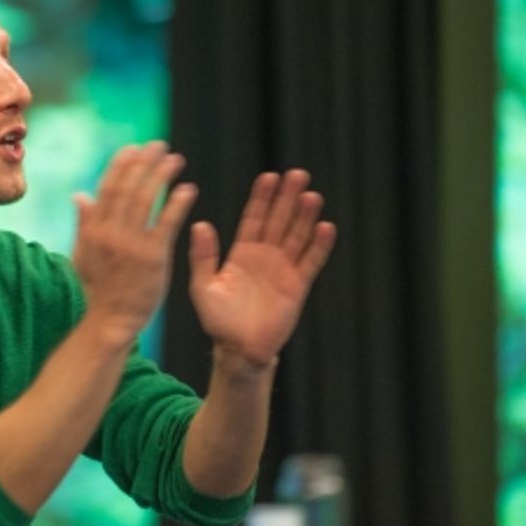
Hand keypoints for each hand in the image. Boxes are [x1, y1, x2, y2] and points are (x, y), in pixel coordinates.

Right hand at [72, 142, 197, 349]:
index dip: (122, 165)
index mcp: (93, 229)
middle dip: (145, 163)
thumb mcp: (83, 253)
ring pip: (147, 199)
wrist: (110, 320)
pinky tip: (188, 189)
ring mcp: (132, 245)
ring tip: (176, 160)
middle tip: (159, 146)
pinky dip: (178, 202)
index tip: (134, 148)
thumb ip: (85, 223)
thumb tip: (80, 194)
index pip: (108, 187)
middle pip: (129, 187)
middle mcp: (111, 233)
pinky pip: (167, 222)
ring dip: (162, 175)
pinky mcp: (153, 257)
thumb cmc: (98, 288)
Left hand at [188, 169, 336, 368]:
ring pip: (297, 236)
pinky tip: (326, 226)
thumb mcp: (203, 287)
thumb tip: (200, 224)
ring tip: (312, 195)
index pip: (254, 218)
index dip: (262, 198)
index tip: (269, 177)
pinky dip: (319, 245)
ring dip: (305, 216)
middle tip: (298, 174)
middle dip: (288, 198)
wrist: (239, 351)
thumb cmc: (219, 322)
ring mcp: (283, 270)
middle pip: (279, 221)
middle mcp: (265, 257)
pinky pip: (311, 262)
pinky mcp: (298, 286)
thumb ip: (203, 257)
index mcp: (242, 254)